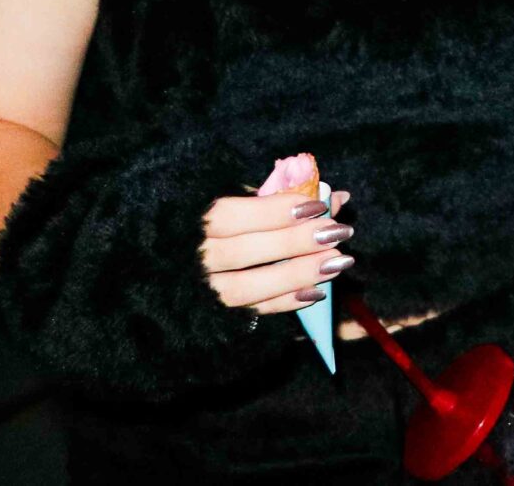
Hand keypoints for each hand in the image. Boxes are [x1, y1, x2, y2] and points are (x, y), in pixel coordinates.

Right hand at [200, 186, 353, 314]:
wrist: (177, 269)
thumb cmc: (219, 225)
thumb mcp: (239, 202)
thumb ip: (281, 200)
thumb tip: (335, 198)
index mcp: (190, 222)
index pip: (227, 216)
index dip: (272, 211)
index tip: (315, 207)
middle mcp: (189, 259)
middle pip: (240, 253)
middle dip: (292, 242)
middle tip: (336, 232)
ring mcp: (198, 292)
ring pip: (243, 288)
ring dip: (294, 275)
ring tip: (336, 262)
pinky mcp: (211, 316)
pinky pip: (248, 313)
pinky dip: (283, 302)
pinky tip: (316, 291)